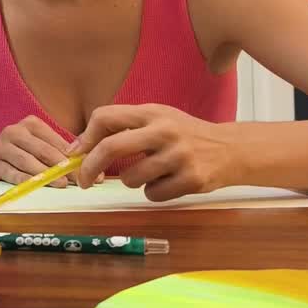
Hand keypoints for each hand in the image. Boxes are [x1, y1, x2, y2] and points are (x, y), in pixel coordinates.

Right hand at [0, 116, 83, 185]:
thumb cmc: (23, 154)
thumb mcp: (42, 147)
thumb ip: (64, 155)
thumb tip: (93, 170)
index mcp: (30, 124)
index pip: (55, 141)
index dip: (72, 156)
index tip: (87, 170)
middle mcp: (14, 131)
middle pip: (42, 150)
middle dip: (61, 166)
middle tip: (76, 179)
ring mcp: (1, 146)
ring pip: (26, 161)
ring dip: (45, 173)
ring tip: (61, 183)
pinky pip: (11, 173)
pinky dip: (25, 180)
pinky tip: (36, 186)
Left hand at [69, 104, 238, 200]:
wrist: (231, 149)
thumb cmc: (185, 134)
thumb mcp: (158, 119)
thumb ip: (124, 128)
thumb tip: (80, 149)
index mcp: (152, 112)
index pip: (106, 116)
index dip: (85, 137)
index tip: (77, 153)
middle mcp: (164, 131)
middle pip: (112, 147)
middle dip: (90, 166)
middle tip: (83, 180)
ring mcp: (179, 155)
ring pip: (130, 178)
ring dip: (132, 181)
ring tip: (151, 173)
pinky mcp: (192, 179)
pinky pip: (152, 194)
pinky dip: (153, 192)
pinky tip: (169, 181)